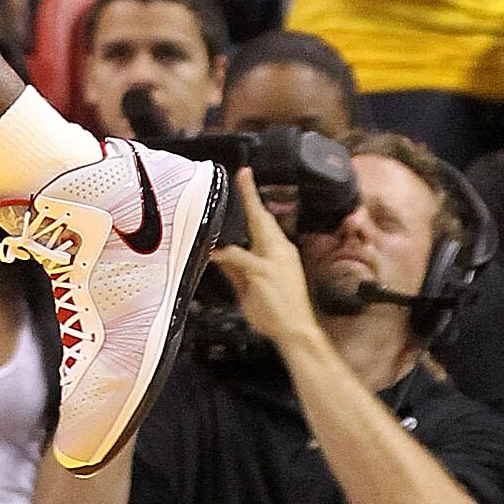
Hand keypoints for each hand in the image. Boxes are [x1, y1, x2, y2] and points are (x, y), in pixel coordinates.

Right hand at [210, 169, 318, 355]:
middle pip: (250, 224)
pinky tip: (213, 248)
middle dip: (241, 206)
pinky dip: (223, 253)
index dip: (249, 194)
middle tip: (229, 188)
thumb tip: (216, 248)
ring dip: (229, 229)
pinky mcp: (249, 281)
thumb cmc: (281, 300)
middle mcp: (267, 251)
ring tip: (216, 213)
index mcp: (274, 245)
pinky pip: (233, 261)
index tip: (244, 172)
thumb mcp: (259, 275)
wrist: (290, 331)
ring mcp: (259, 266)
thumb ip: (236, 259)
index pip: (258, 213)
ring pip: (240, 242)